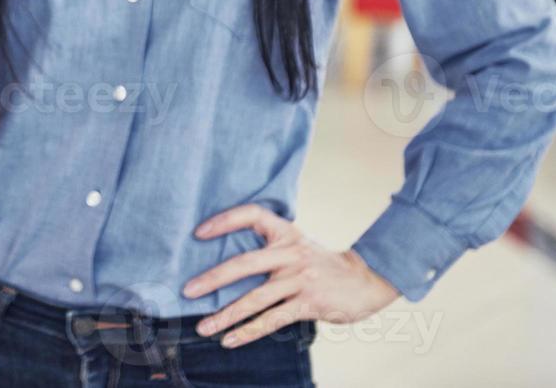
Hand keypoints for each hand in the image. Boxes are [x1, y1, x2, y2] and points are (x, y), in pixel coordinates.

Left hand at [181, 203, 399, 347]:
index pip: (251, 215)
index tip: (199, 233)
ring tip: (202, 327)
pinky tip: (229, 340)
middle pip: (244, 264)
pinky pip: (272, 320)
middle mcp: (291, 254)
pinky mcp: (308, 303)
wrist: (368, 280)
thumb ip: (271, 248)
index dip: (224, 220)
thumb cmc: (324, 264)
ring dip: (225, 315)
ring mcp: (300, 279)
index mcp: (286, 234)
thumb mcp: (298, 245)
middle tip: (188, 291)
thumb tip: (228, 261)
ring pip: (255, 299)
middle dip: (212, 279)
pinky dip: (248, 332)